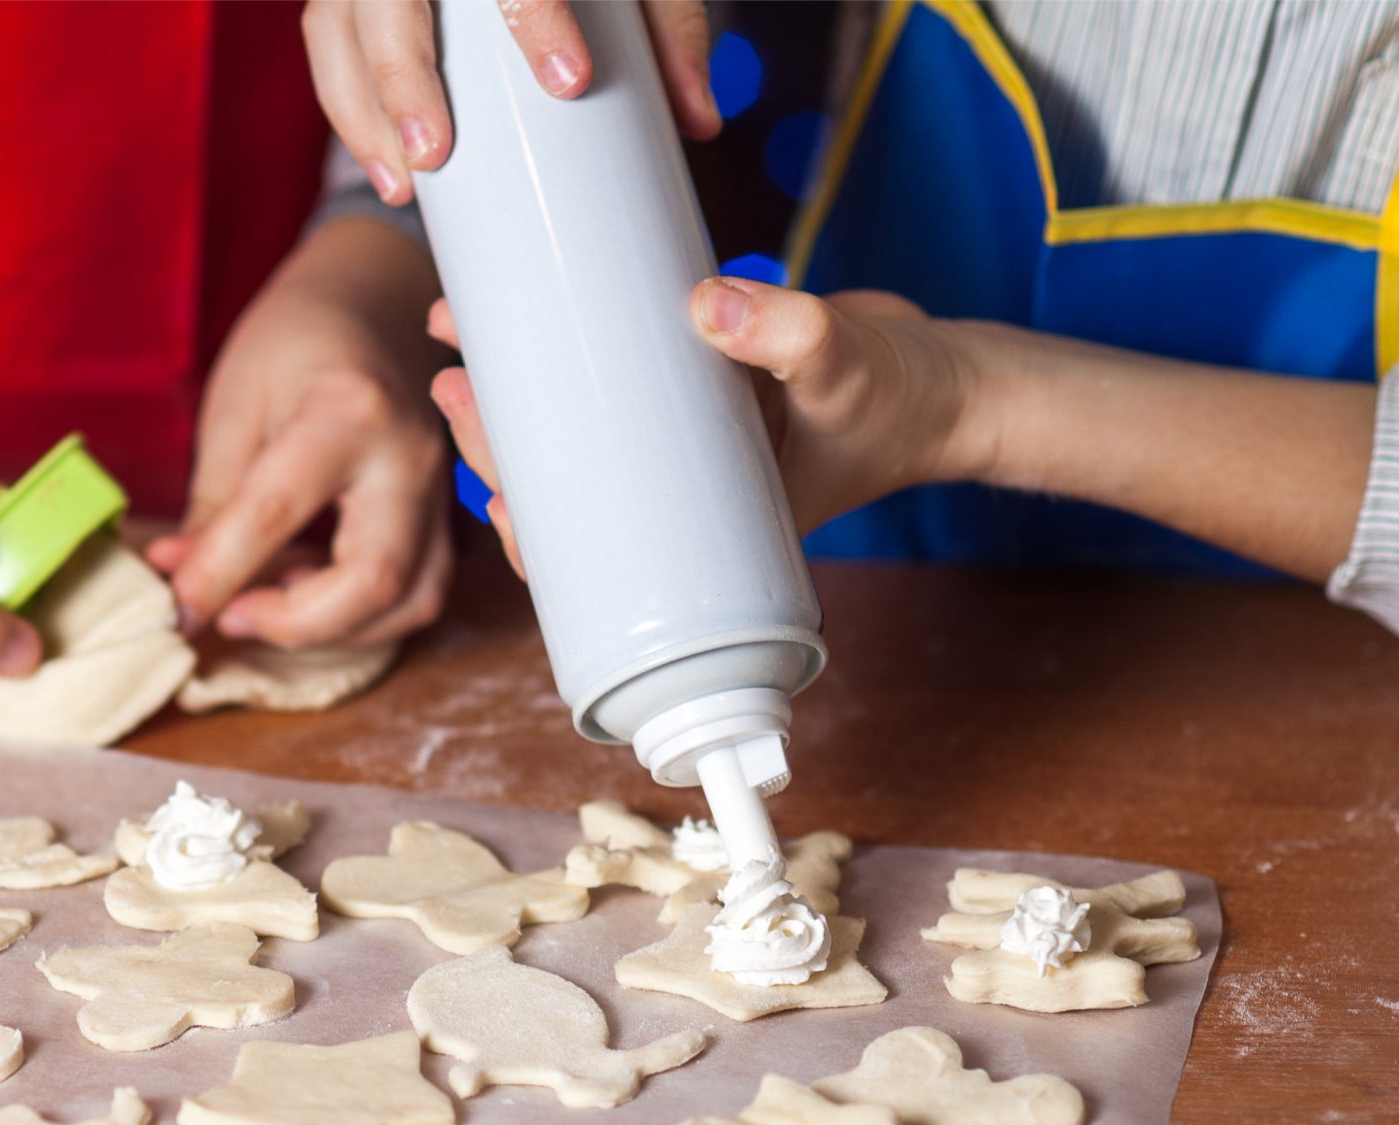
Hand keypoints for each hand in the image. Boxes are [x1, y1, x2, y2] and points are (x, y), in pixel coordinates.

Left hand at [147, 218, 452, 647]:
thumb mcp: (235, 405)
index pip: (277, 513)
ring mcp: (437, 492)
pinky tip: (307, 590)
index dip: (219, 573)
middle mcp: (406, 458)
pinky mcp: (443, 518)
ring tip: (266, 602)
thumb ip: (211, 503)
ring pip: (406, 602)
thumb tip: (178, 584)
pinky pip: (416, 594)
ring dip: (331, 630)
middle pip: (372, 580)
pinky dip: (360, 617)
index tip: (176, 608)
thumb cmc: (295, 342)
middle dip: (294, 623)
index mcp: (346, 411)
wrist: (374, 305)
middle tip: (228, 616)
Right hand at [303, 0, 718, 204]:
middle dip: (402, 76)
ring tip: (404, 184)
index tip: (571, 82)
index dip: (536, 15)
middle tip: (434, 155)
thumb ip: (669, 29)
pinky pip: (327, 45)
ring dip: (360, 109)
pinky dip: (349, 110)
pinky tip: (386, 167)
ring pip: (336, 23)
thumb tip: (699, 123)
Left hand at [427, 278, 994, 550]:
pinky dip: (561, 352)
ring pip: (571, 428)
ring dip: (510, 390)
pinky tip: (515, 314)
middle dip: (496, 440)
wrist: (946, 379)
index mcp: (698, 532)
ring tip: (455, 335)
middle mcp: (675, 490)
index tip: (487, 487)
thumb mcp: (849, 371)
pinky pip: (606, 378)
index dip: (531, 529)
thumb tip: (706, 302)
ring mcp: (676, 438)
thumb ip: (791, 335)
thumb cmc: (904, 402)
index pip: (592, 550)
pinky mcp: (687, 382)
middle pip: (561, 483)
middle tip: (452, 383)